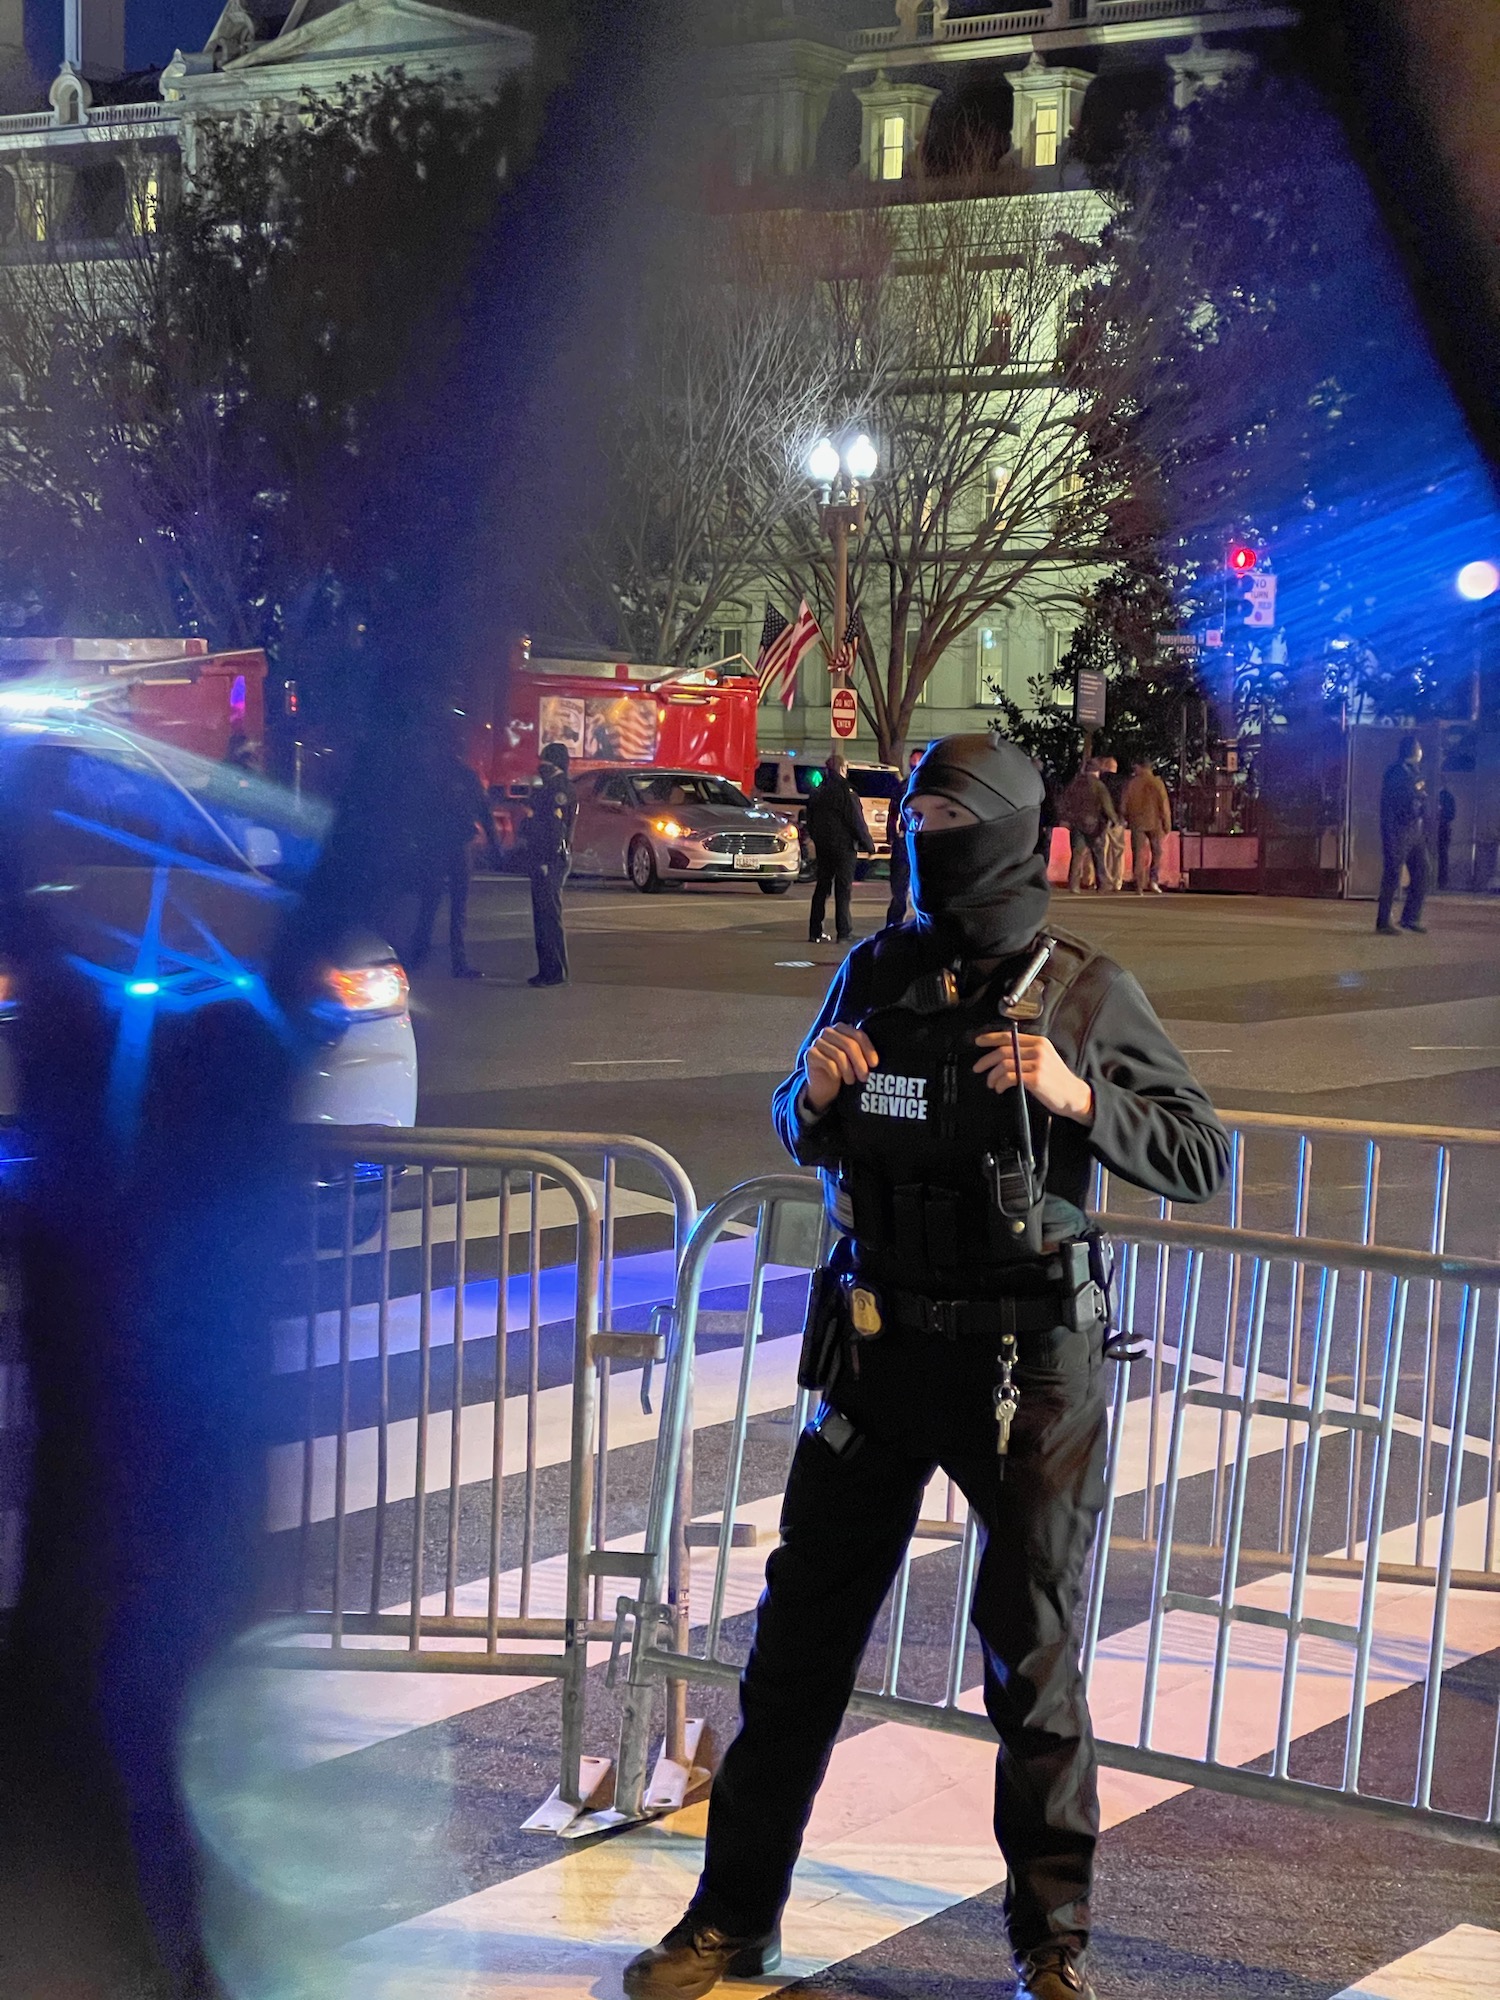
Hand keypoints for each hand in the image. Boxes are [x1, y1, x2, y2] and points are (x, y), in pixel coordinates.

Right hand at [804, 1023, 878, 1113]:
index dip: (868, 1049)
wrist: (822, 1084)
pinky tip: (838, 1078)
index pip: (858, 1035)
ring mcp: (818, 1041)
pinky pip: (829, 1063)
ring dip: (849, 1071)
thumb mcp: (855, 1060)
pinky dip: (836, 1073)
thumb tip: (876, 1060)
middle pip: (849, 1045)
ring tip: (851, 1080)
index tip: (874, 1064)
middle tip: (865, 1077)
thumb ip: (863, 1053)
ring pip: (839, 1055)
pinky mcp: (810, 1054)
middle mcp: (828, 1031)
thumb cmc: (842, 1070)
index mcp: (842, 1028)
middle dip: (860, 1063)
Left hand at [973, 1030, 1093, 1123]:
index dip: (991, 1038)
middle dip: (986, 1060)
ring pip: (1004, 1065)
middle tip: (977, 1068)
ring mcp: (1037, 1064)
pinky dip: (1000, 1083)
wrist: (1074, 1096)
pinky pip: (1009, 1077)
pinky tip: (1000, 1088)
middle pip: (1003, 1050)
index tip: (978, 1041)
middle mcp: (1038, 1050)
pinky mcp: (1035, 1078)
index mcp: (1039, 1042)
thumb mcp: (1045, 1059)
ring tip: (991, 1083)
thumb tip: (1001, 1055)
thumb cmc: (1057, 1080)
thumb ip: (1027, 1053)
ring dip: (993, 1075)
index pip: (1010, 1036)